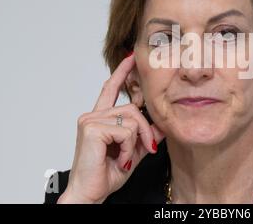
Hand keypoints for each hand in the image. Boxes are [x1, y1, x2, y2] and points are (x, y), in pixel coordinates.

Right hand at [57, 52, 164, 202]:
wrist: (91, 193)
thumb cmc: (107, 174)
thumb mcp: (134, 151)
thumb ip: (145, 135)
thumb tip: (162, 124)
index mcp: (100, 119)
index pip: (111, 90)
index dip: (121, 73)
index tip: (130, 58)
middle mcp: (93, 116)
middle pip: (132, 108)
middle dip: (145, 129)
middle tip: (147, 147)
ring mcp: (90, 120)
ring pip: (131, 118)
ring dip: (136, 141)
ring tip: (127, 158)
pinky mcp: (91, 128)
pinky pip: (125, 131)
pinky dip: (129, 148)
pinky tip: (121, 160)